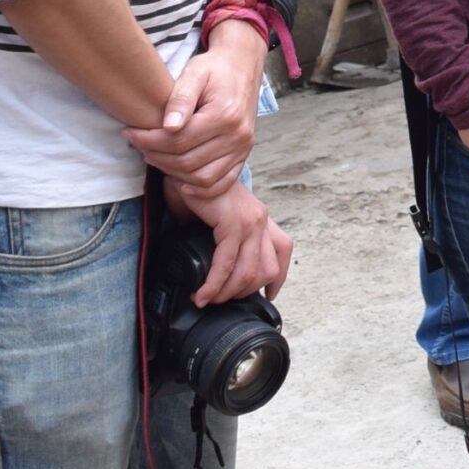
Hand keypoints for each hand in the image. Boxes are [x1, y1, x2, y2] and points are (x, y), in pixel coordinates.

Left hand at [125, 23, 263, 191]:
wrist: (243, 67)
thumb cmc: (215, 69)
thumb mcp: (194, 73)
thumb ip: (180, 99)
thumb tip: (168, 126)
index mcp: (225, 115)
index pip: (178, 141)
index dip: (148, 141)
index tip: (129, 132)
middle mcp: (238, 136)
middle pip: (187, 162)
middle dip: (155, 156)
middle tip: (138, 144)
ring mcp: (243, 148)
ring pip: (201, 178)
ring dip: (172, 173)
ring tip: (154, 156)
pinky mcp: (243, 155)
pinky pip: (220, 183)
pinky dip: (199, 189)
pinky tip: (179, 180)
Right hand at [166, 176, 292, 305]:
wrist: (187, 167)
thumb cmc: (197, 192)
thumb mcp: (219, 218)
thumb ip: (225, 239)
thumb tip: (216, 271)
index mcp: (260, 218)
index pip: (282, 251)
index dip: (278, 278)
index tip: (268, 296)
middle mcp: (261, 219)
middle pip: (267, 270)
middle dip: (242, 293)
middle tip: (219, 300)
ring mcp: (250, 220)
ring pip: (248, 273)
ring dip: (226, 293)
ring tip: (207, 299)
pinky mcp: (232, 221)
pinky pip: (226, 264)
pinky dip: (213, 284)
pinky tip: (202, 293)